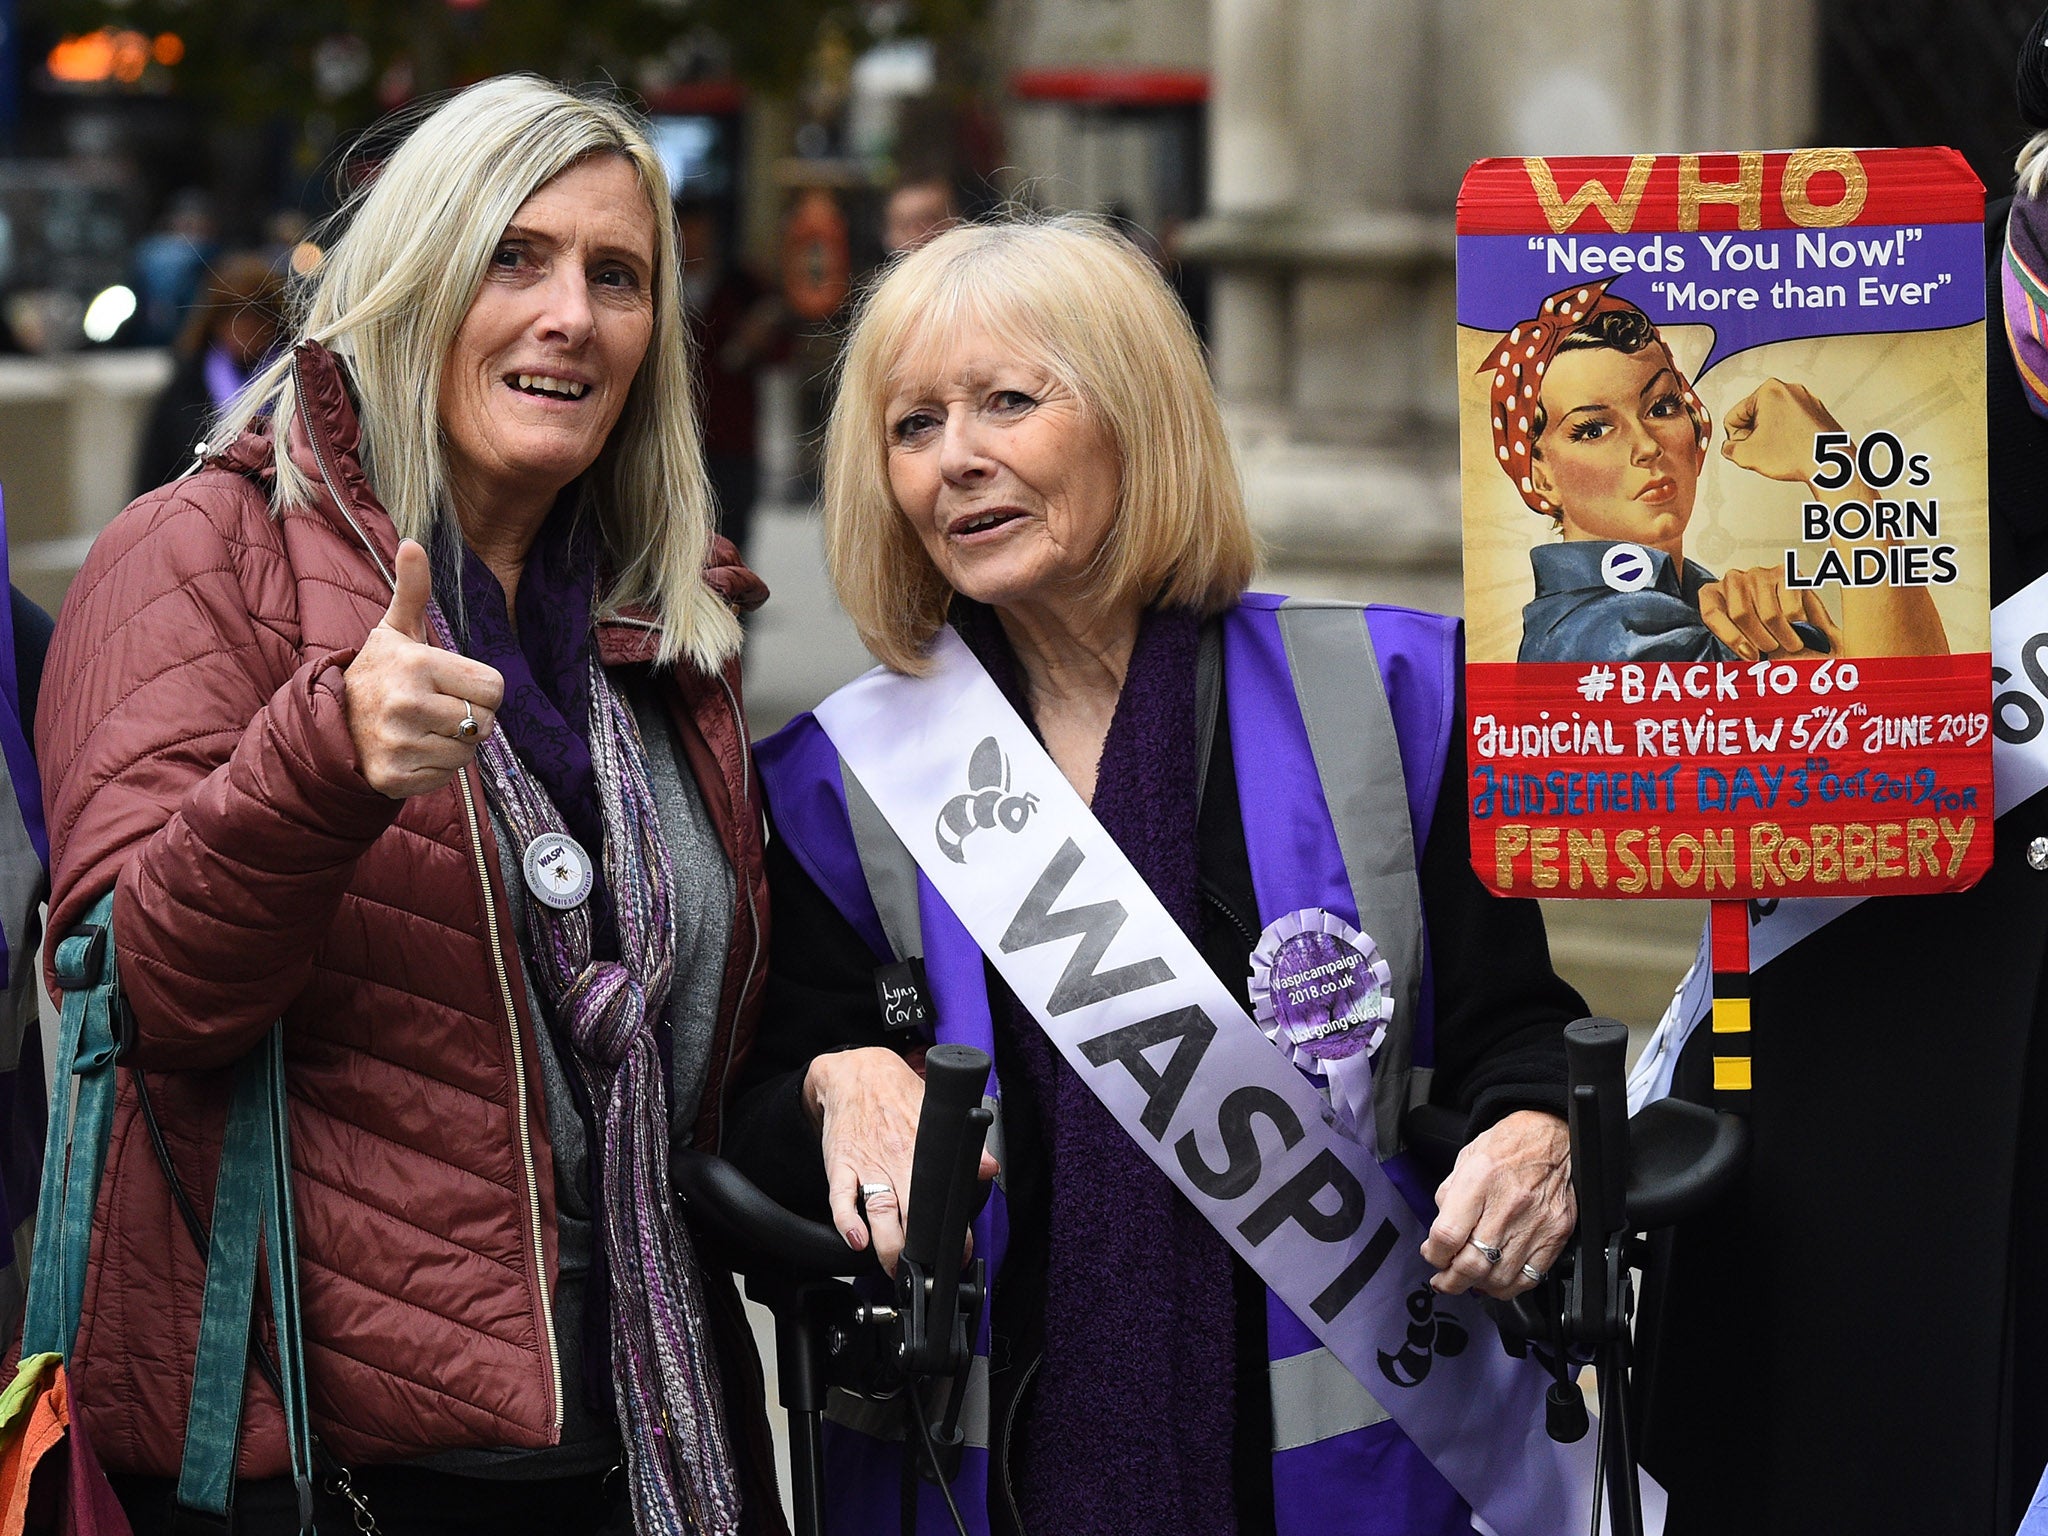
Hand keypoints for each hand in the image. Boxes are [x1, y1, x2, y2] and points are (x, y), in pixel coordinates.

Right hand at [344, 540, 504, 798]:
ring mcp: (399, 743)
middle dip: (471, 717)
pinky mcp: (396, 778)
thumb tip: (412, 543)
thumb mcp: (395, 629)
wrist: (330, 722)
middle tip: (438, 708)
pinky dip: (437, 767)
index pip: (495, 688)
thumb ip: (413, 590)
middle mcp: (407, 704)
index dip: (481, 689)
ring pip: (468, 752)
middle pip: (486, 722)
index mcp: (417, 665)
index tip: (453, 685)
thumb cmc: (378, 673)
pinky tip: (412, 750)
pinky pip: (447, 776)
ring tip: (424, 728)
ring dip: (455, 744)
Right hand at [806, 1047, 999, 1275]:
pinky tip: (857, 1241)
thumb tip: (988, 1168)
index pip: (943, 1194)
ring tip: (895, 1269)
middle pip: (911, 1212)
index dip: (952, 1229)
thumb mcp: (933, 1111)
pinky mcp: (840, 1165)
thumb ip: (961, 1144)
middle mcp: (895, 1159)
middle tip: (926, 1270)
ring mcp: (866, 1164)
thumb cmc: (896, 1095)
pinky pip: (840, 1198)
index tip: (959, 1251)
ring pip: (878, 1212)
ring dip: (886, 1246)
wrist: (853, 1074)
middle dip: (919, 1248)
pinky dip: (847, 1222)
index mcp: (922, 1148)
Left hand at [1421, 1110, 1572, 1298]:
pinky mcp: (1556, 1235)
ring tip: (1467, 1281)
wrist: (1552, 1136)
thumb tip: (1439, 1236)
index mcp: (1479, 1180)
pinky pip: (1529, 1277)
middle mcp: (1508, 1205)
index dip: (1433, 1254)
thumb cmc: (1509, 1144)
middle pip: (1472, 1263)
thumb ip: (1449, 1198)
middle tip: (1443, 1280)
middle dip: (1450, 1280)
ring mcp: (1535, 1223)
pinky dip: (1508, 1287)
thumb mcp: (1466, 1159)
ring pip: (1499, 1278)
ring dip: (1477, 1287)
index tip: (1431, 1255)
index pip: (1448, 1235)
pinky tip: (1495, 1280)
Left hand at [1698, 565, 1844, 660]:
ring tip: (1791, 645)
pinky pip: (1792, 610)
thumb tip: (1750, 658)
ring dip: (1784, 638)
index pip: (1712, 614)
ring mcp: (1758, 574)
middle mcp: (1732, 580)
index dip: (1731, 638)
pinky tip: (1802, 630)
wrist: (1788, 611)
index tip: (1750, 656)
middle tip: (1774, 651)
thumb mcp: (1739, 639)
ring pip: (1770, 615)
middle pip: (1742, 615)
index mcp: (1711, 596)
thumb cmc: (1757, 628)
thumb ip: (1738, 648)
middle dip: (1762, 641)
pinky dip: (1800, 626)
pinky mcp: (1784, 574)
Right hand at [1721, 377, 1842, 483]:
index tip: (1746, 447)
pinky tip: (1791, 449)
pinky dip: (1787, 436)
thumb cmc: (1797, 453)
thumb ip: (1728, 448)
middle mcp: (1790, 389)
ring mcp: (1806, 400)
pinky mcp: (1817, 412)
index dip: (1735, 437)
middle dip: (1754, 435)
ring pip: (1773, 420)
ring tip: (1780, 450)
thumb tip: (1731, 447)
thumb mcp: (1745, 455)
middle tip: (1763, 450)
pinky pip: (1791, 423)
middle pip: (1754, 415)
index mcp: (1769, 390)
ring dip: (1770, 436)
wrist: (1831, 463)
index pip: (1734, 416)